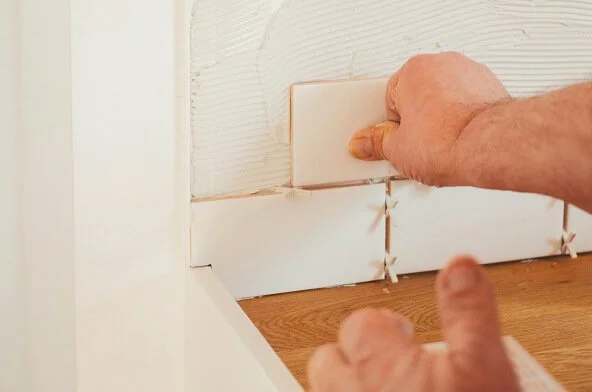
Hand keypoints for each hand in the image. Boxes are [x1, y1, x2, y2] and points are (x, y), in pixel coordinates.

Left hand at [307, 256, 519, 391]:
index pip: (361, 324)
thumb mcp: (486, 369)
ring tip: (371, 390)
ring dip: (341, 388)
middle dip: (350, 357)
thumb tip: (459, 267)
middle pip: (326, 361)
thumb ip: (469, 314)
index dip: (382, 324)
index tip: (398, 331)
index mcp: (382, 367)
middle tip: (380, 364)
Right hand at [348, 52, 508, 185]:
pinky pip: (468, 101)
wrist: (490, 146)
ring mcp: (469, 72)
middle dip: (417, 119)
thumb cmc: (449, 141)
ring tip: (441, 144)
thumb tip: (364, 143)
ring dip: (441, 117)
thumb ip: (376, 143)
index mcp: (412, 70)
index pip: (389, 99)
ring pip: (445, 96)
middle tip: (417, 144)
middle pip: (417, 94)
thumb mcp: (397, 150)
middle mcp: (442, 64)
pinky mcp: (492, 86)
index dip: (392, 127)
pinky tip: (460, 139)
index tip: (396, 142)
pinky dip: (464, 117)